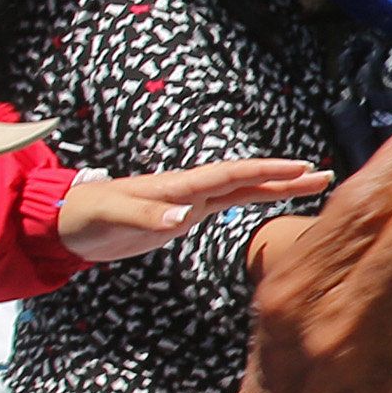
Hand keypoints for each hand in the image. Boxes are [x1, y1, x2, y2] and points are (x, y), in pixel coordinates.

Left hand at [59, 157, 330, 265]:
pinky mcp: (183, 216)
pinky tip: (271, 200)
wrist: (67, 224)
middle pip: (246, 179)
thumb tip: (181, 218)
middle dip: (284, 175)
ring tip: (311, 184)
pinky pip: (228, 205)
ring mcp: (189, 201)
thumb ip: (145, 215)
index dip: (266, 170)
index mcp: (178, 186)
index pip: (231, 174)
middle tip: (324, 175)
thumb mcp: (111, 215)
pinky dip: (252, 200)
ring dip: (276, 187)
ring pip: (242, 191)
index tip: (300, 168)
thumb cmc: (85, 215)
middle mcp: (190, 189)